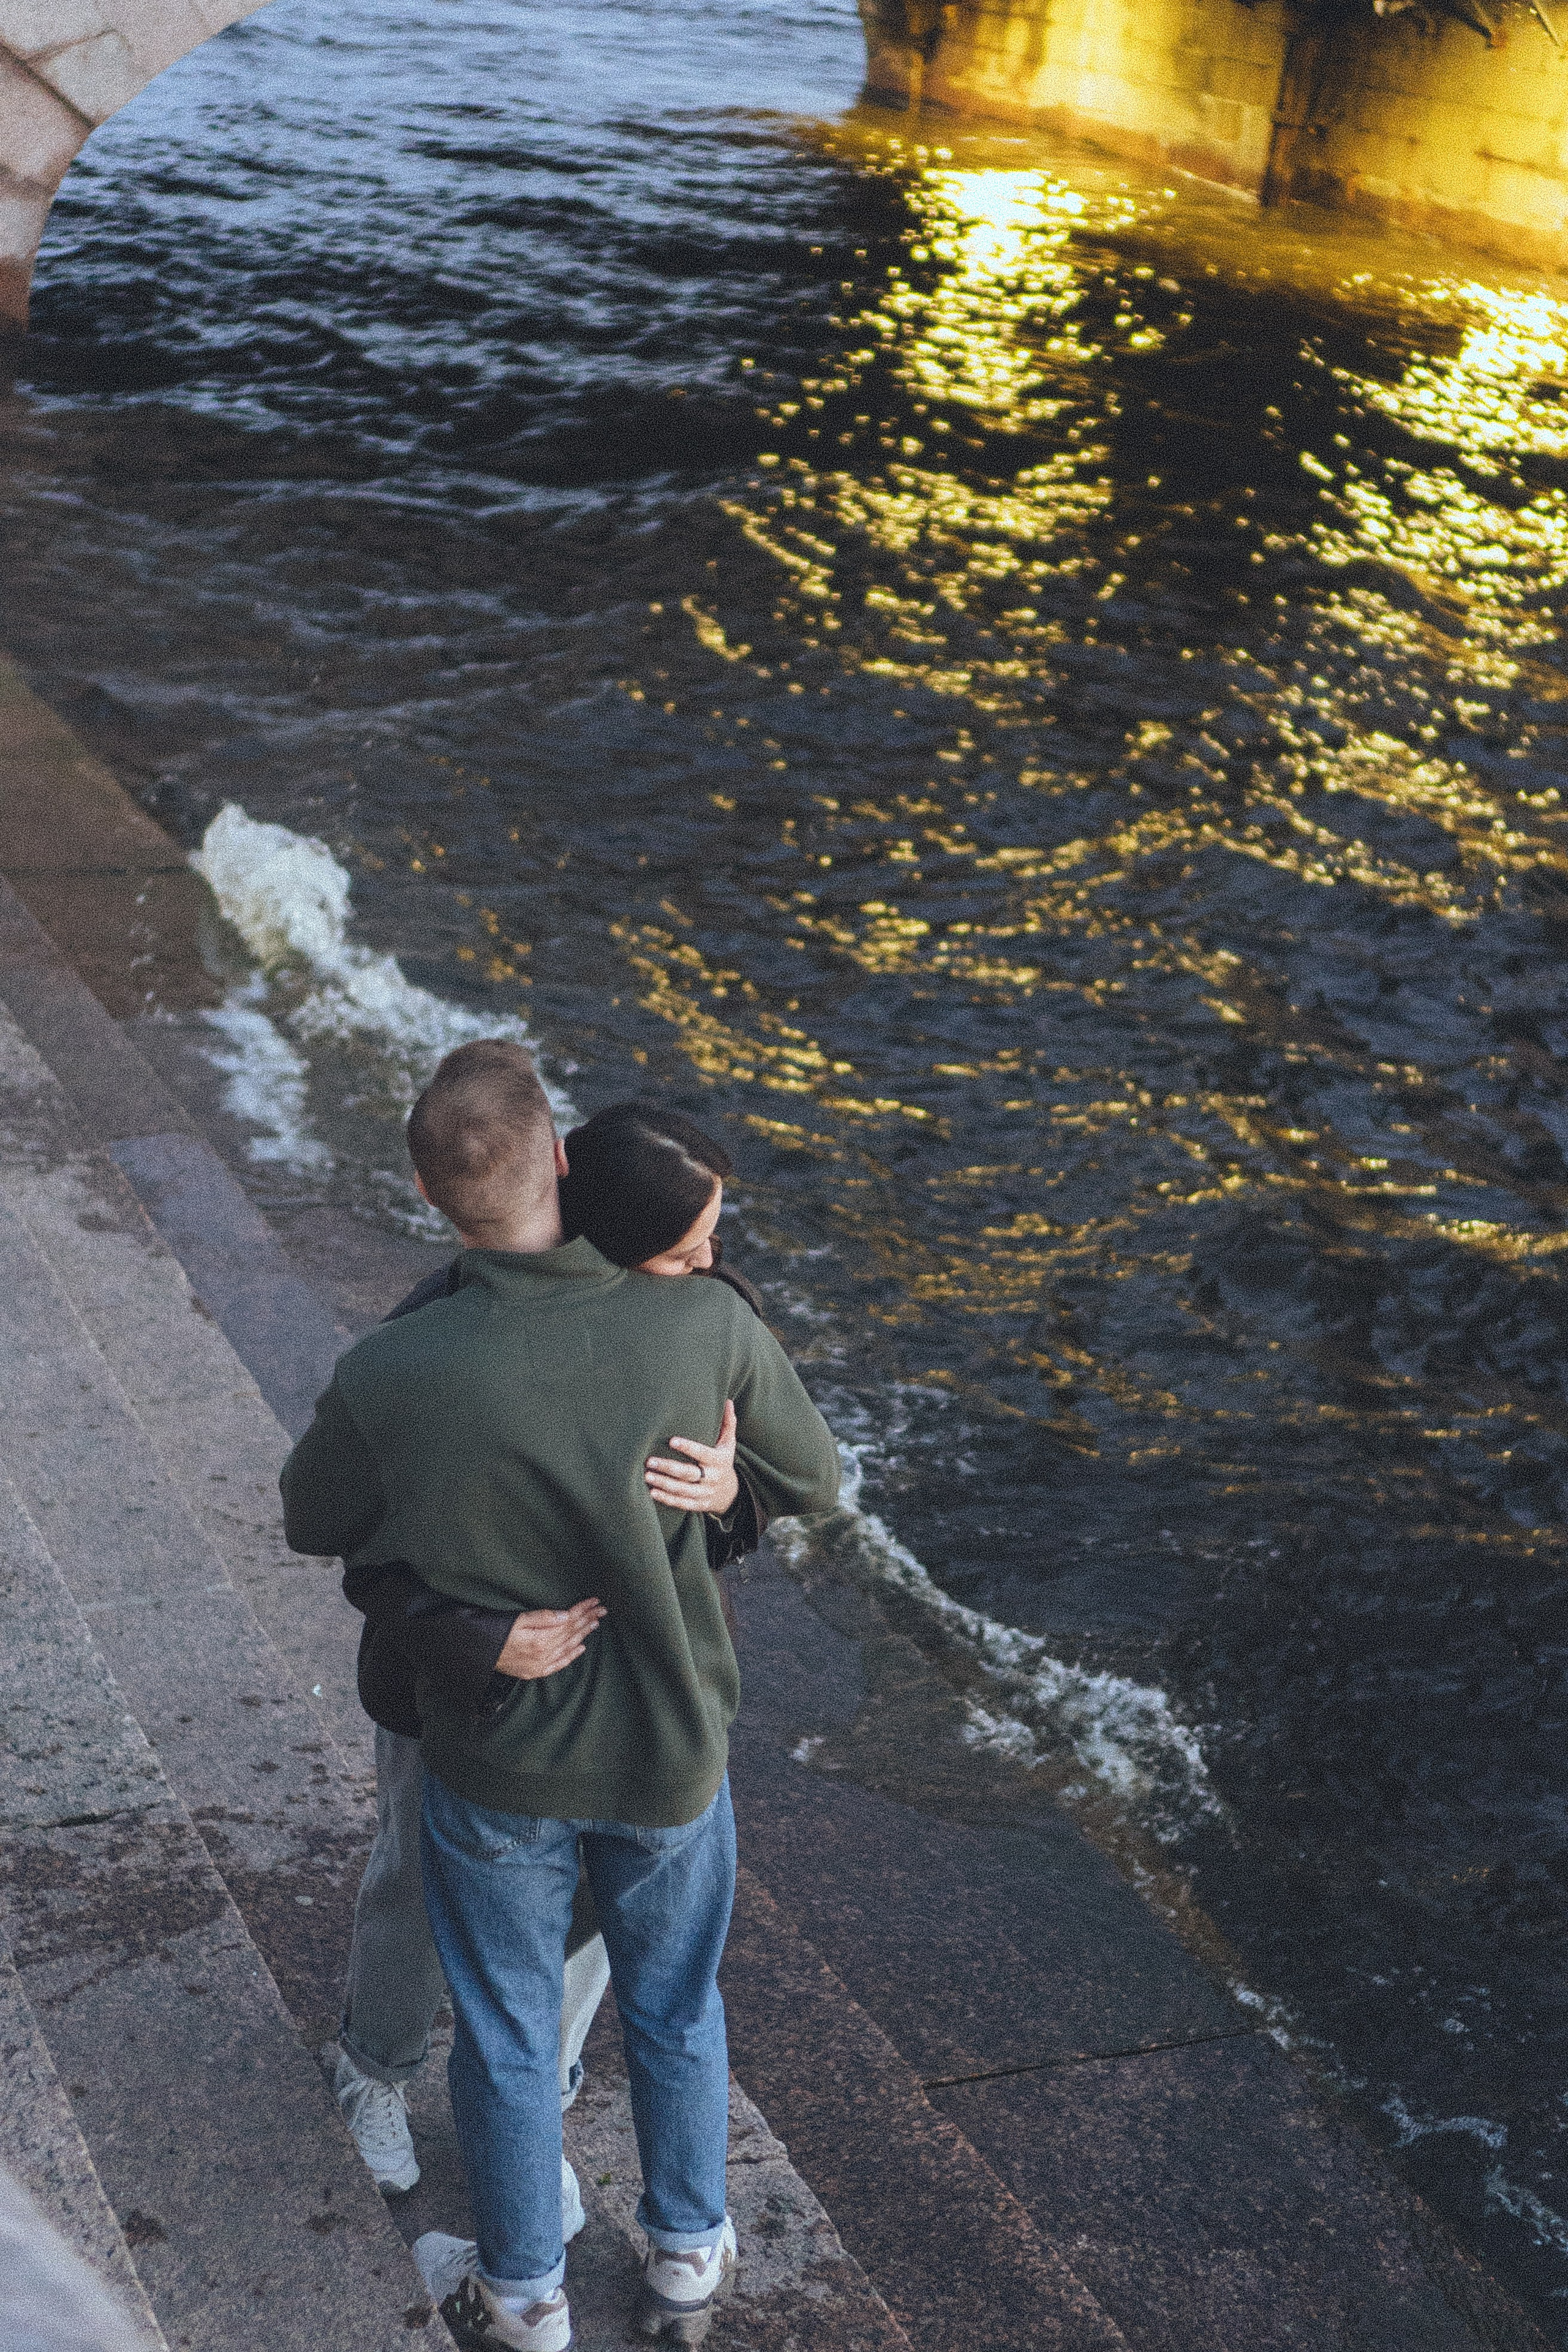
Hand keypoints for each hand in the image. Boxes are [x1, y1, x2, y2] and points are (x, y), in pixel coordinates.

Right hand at [495, 1599, 605, 1680]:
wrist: (479, 1656)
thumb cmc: (495, 1634)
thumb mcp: (517, 1619)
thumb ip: (543, 1618)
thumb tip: (565, 1615)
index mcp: (541, 1639)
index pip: (568, 1621)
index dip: (582, 1610)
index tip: (594, 1602)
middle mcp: (544, 1653)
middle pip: (571, 1633)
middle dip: (588, 1620)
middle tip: (602, 1610)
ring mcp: (540, 1664)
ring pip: (568, 1647)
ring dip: (583, 1634)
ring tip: (595, 1623)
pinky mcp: (535, 1671)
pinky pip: (559, 1664)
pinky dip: (571, 1656)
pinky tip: (581, 1648)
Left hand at [646, 1399, 739, 1516]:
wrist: (731, 1493)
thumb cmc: (723, 1461)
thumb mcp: (729, 1444)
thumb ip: (728, 1423)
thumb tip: (728, 1401)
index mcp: (718, 1461)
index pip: (702, 1453)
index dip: (688, 1447)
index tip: (672, 1440)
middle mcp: (712, 1478)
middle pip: (688, 1473)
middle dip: (668, 1467)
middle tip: (650, 1461)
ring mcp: (705, 1493)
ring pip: (683, 1490)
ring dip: (664, 1484)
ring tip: (647, 1476)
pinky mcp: (698, 1505)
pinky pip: (682, 1503)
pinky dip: (667, 1499)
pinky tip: (652, 1492)